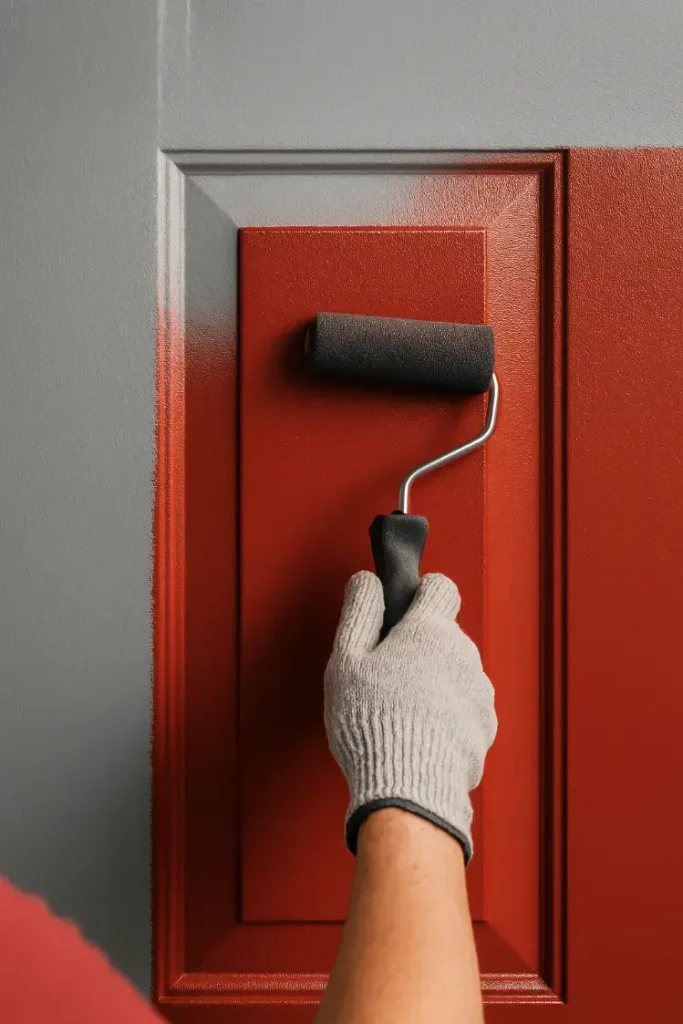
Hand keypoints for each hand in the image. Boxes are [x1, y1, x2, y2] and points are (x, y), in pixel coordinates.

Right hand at [324, 570, 496, 861]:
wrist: (407, 791)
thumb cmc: (370, 721)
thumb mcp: (347, 661)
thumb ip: (359, 613)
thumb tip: (366, 581)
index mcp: (431, 630)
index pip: (441, 589)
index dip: (421, 595)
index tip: (402, 613)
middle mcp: (465, 655)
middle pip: (446, 635)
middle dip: (421, 648)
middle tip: (387, 676)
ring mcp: (480, 695)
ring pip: (457, 674)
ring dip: (435, 683)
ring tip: (401, 714)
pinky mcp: (485, 731)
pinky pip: (464, 711)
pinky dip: (446, 718)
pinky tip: (418, 738)